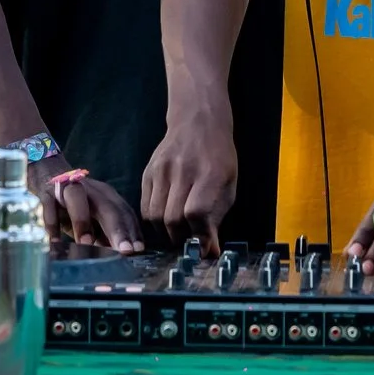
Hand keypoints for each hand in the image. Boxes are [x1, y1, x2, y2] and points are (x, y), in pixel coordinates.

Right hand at [32, 157, 141, 253]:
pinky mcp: (47, 193)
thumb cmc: (75, 205)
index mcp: (106, 196)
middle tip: (125, 251)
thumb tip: (120, 258)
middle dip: (117, 229)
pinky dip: (52, 223)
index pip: (124, 212)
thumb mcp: (93, 217)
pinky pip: (49, 207)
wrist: (48, 174)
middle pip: (107, 207)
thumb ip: (105, 234)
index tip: (138, 251)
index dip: (132, 231)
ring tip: (87, 243)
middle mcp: (91, 190)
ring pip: (77, 198)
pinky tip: (55, 242)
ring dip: (82, 221)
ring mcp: (68, 189)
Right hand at [140, 107, 236, 252]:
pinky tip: (165, 218)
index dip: (198, 236)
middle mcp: (183, 170)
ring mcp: (162, 170)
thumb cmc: (218, 158)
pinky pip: (145, 206)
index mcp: (209, 174)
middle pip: (173, 218)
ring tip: (177, 231)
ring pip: (155, 215)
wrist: (198, 123)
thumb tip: (208, 251)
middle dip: (181, 238)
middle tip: (188, 242)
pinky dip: (154, 219)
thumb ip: (217, 217)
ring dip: (166, 231)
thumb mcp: (228, 185)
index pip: (196, 213)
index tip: (202, 249)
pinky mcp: (148, 172)